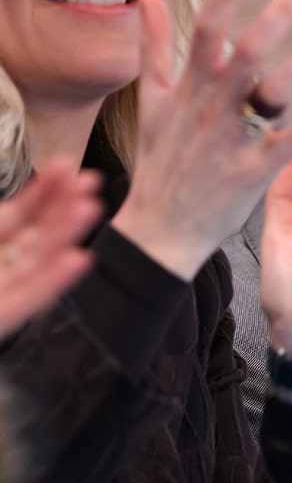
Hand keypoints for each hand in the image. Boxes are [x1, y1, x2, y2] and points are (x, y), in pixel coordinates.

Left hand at [0, 159, 101, 336]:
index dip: (42, 192)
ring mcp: (3, 292)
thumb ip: (2, 219)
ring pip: (38, 263)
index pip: (18, 217)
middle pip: (36, 237)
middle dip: (63, 208)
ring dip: (66, 235)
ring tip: (90, 208)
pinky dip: (54, 281)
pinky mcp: (0, 317)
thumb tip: (23, 196)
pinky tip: (79, 259)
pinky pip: (29, 298)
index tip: (65, 165)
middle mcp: (0, 269)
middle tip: (91, 180)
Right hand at [111, 0, 291, 278]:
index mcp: (188, 86)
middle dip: (280, 10)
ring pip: (274, 88)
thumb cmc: (162, 164)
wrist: (161, 231)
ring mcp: (234, 138)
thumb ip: (153, 47)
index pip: (205, 28)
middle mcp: (211, 106)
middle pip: (247, 48)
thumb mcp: (151, 102)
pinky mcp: (257, 169)